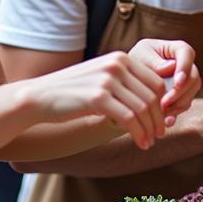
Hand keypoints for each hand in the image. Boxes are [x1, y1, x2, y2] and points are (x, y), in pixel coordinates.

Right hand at [26, 51, 167, 149]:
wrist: (40, 96)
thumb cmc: (72, 92)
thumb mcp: (102, 78)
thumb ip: (125, 84)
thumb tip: (153, 104)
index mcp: (121, 58)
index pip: (156, 82)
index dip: (163, 104)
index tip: (161, 121)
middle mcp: (117, 65)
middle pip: (152, 96)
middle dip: (159, 119)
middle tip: (159, 135)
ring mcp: (107, 80)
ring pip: (142, 108)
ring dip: (150, 129)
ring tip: (149, 142)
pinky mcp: (98, 97)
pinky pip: (128, 118)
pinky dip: (138, 133)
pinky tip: (140, 143)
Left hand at [128, 38, 201, 124]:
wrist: (131, 75)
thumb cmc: (136, 59)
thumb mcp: (141, 55)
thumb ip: (154, 61)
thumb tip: (171, 67)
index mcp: (178, 50)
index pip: (187, 54)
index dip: (184, 69)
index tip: (177, 82)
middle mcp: (187, 66)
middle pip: (193, 78)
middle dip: (180, 92)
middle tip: (164, 103)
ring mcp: (186, 83)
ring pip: (191, 94)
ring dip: (177, 105)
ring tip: (161, 113)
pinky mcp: (182, 97)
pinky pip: (184, 106)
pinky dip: (175, 114)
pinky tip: (165, 121)